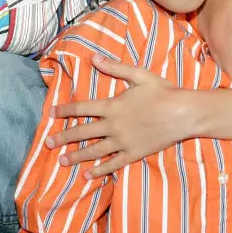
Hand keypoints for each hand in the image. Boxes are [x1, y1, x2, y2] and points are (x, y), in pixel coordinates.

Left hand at [46, 55, 186, 178]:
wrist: (183, 113)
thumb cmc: (163, 91)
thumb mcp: (139, 75)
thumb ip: (115, 67)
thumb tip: (94, 58)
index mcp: (112, 106)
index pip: (82, 108)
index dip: (65, 110)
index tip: (52, 113)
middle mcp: (113, 126)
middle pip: (82, 132)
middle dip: (63, 137)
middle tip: (48, 143)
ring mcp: (123, 142)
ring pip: (94, 150)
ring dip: (76, 156)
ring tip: (61, 161)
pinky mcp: (133, 153)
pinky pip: (113, 164)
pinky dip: (99, 170)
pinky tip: (87, 174)